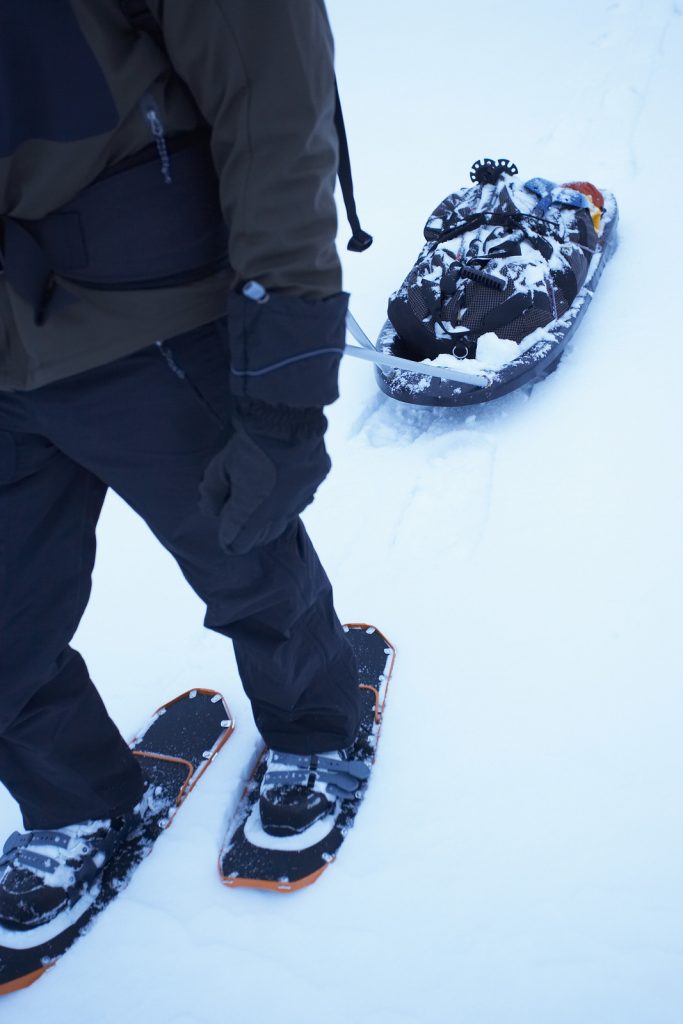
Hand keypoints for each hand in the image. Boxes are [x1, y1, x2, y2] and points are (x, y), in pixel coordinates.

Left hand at [199, 400, 329, 554]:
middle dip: (248, 528)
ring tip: (261, 488)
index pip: (235, 545)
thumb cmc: (248, 446)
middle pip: (261, 538)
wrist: (288, 420)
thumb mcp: (219, 468)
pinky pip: (299, 499)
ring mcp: (300, 501)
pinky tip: (282, 475)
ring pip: (283, 519)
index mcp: (252, 516)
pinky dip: (288, 494)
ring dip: (270, 511)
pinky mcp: (315, 485)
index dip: (226, 536)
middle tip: (239, 505)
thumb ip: (212, 495)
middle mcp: (279, 516)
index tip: (224, 517)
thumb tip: (210, 510)